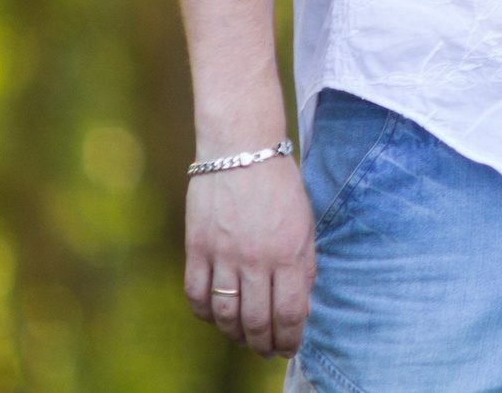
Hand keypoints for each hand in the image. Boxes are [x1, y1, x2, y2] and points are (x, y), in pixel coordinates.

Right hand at [184, 155, 314, 357]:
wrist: (242, 150)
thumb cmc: (280, 186)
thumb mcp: (305, 223)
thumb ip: (303, 265)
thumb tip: (299, 305)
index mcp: (290, 252)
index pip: (290, 313)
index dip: (290, 338)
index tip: (290, 348)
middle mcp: (256, 259)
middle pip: (257, 321)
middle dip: (263, 344)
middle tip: (266, 351)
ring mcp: (223, 255)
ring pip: (225, 315)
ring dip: (235, 335)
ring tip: (243, 338)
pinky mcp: (196, 248)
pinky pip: (196, 295)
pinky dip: (205, 313)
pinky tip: (215, 316)